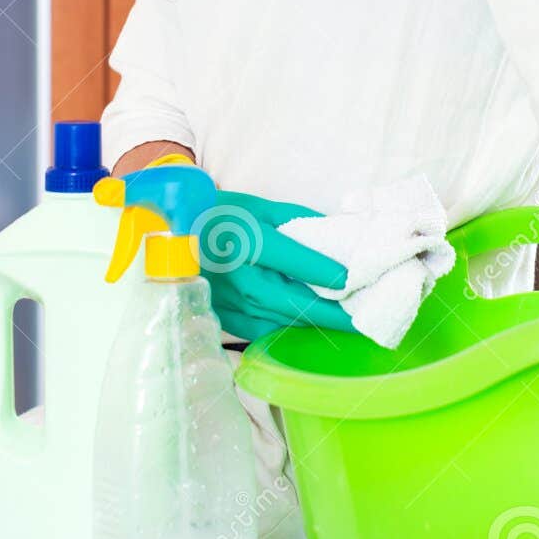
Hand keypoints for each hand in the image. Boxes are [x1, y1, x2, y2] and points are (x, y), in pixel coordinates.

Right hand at [198, 190, 353, 342]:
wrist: (172, 234)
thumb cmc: (220, 214)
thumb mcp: (261, 207)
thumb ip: (301, 221)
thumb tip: (339, 234)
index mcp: (251, 242)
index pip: (300, 264)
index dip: (333, 274)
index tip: (357, 282)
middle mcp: (242, 279)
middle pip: (298, 304)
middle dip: (337, 314)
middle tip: (367, 319)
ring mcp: (233, 304)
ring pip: (285, 322)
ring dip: (318, 325)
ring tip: (348, 325)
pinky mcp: (226, 318)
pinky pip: (266, 331)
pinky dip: (291, 329)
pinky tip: (310, 327)